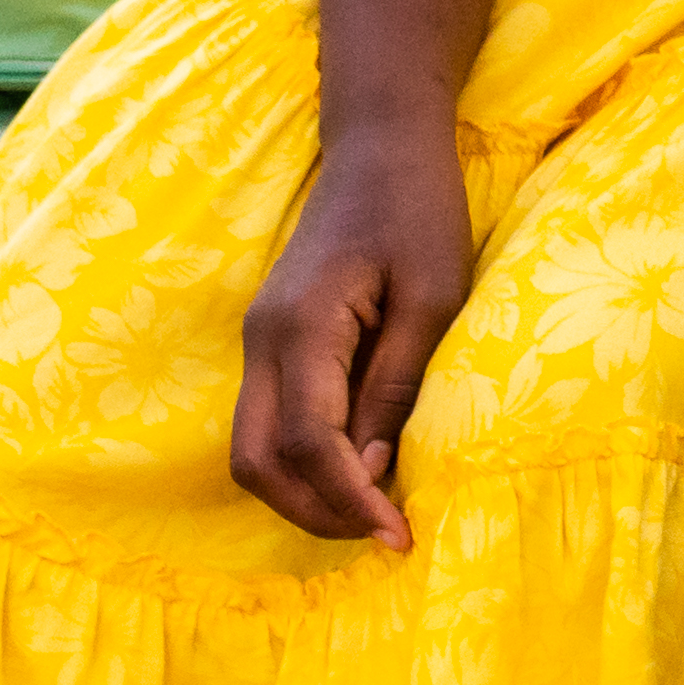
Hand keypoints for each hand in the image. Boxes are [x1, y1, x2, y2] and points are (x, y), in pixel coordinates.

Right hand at [228, 130, 462, 547]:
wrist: (381, 146)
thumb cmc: (418, 211)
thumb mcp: (432, 299)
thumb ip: (394, 385)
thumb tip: (368, 469)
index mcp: (301, 329)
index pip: (307, 444)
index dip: (350, 501)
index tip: (400, 538)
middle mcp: (262, 342)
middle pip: (256, 462)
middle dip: (315, 512)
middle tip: (384, 534)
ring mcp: (259, 342)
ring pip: (251, 449)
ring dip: (304, 493)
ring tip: (373, 512)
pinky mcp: (272, 341)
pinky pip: (268, 421)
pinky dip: (302, 461)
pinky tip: (356, 469)